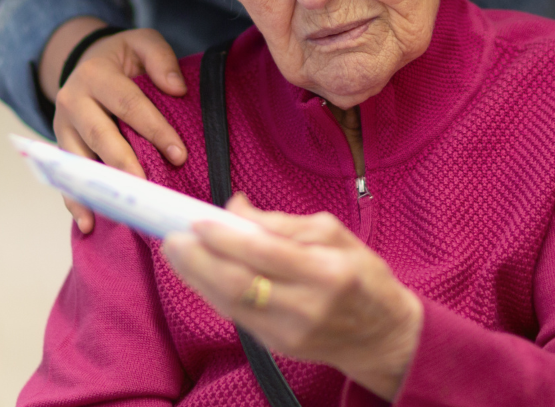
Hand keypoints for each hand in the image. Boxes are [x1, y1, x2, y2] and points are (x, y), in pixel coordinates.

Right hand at [45, 20, 188, 232]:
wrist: (85, 61)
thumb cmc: (121, 58)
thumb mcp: (141, 42)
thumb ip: (160, 59)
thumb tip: (177, 88)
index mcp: (94, 74)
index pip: (129, 104)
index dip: (154, 129)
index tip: (179, 154)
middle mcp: (72, 100)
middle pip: (101, 135)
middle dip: (126, 162)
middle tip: (149, 186)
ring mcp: (62, 126)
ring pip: (81, 159)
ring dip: (101, 186)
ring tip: (121, 208)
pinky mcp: (60, 146)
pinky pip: (66, 177)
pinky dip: (75, 201)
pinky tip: (88, 223)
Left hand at [163, 196, 423, 401]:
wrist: (381, 336)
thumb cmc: (362, 276)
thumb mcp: (335, 235)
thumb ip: (282, 222)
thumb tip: (235, 207)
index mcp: (326, 271)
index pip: (264, 252)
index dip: (225, 237)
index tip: (197, 219)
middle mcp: (305, 306)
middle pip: (237, 283)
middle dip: (197, 259)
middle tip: (172, 236)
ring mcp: (288, 332)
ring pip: (228, 303)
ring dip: (196, 276)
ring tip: (177, 252)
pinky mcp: (276, 346)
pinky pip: (235, 315)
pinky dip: (211, 292)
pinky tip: (199, 273)